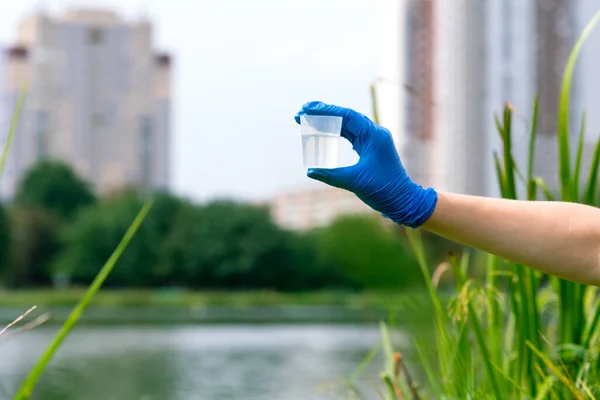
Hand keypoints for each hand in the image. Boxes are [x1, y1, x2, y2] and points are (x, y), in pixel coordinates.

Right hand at [294, 101, 436, 227]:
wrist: (403, 200)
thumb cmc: (383, 190)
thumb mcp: (354, 181)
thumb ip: (330, 175)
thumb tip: (309, 171)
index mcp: (374, 135)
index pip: (346, 116)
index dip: (325, 110)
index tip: (306, 109)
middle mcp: (374, 133)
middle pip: (345, 116)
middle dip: (322, 113)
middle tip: (301, 112)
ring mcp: (373, 140)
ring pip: (347, 124)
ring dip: (328, 121)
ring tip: (307, 119)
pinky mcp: (371, 148)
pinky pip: (351, 134)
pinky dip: (336, 131)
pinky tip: (322, 130)